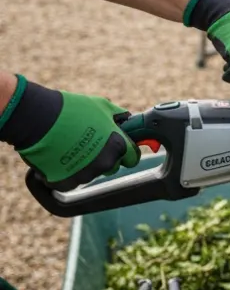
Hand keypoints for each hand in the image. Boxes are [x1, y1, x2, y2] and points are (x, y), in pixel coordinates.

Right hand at [0, 77, 139, 191]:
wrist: (37, 119)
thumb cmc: (70, 110)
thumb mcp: (102, 106)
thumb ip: (119, 117)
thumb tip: (128, 121)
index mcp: (117, 145)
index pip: (132, 157)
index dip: (125, 151)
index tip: (117, 147)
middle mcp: (104, 163)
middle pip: (112, 167)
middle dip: (104, 158)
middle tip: (88, 144)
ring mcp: (85, 175)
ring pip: (91, 174)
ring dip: (84, 165)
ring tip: (69, 147)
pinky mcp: (66, 183)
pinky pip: (71, 180)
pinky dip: (65, 172)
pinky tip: (58, 157)